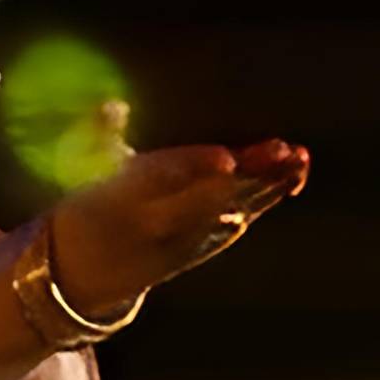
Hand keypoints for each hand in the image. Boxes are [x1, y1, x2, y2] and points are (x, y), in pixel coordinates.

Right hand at [46, 115, 310, 312]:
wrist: (79, 273)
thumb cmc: (86, 207)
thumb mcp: (83, 171)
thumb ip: (99, 133)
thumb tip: (110, 106)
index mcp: (124, 200)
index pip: (162, 182)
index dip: (195, 170)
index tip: (227, 159)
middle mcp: (156, 225)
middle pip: (210, 199)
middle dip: (249, 176)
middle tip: (286, 152)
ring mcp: (180, 241)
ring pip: (230, 211)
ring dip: (267, 186)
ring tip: (300, 161)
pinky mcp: (196, 249)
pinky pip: (233, 224)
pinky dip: (259, 203)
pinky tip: (290, 181)